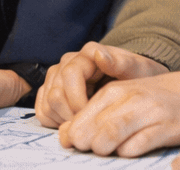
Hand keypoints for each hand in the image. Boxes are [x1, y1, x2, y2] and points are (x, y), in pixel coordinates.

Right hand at [35, 42, 166, 126]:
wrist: (132, 86)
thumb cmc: (136, 78)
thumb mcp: (137, 70)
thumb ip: (121, 63)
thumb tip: (99, 55)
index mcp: (88, 53)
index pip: (70, 75)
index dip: (79, 99)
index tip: (94, 114)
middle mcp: (68, 61)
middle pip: (56, 93)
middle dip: (72, 115)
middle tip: (91, 126)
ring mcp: (57, 75)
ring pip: (47, 103)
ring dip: (64, 120)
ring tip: (86, 124)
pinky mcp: (50, 90)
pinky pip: (42, 110)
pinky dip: (55, 121)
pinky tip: (74, 124)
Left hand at [58, 57, 179, 157]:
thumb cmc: (162, 100)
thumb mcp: (127, 100)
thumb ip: (97, 116)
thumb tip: (65, 137)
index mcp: (115, 91)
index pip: (78, 119)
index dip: (74, 138)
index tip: (79, 147)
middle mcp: (129, 98)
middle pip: (90, 131)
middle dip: (88, 147)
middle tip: (97, 151)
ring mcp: (148, 112)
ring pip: (108, 137)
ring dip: (105, 150)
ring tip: (113, 151)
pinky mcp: (166, 128)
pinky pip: (136, 147)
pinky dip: (129, 153)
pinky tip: (134, 150)